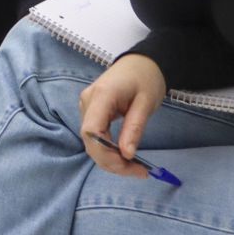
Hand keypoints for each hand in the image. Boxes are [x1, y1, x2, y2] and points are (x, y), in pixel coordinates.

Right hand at [78, 54, 166, 178]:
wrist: (140, 62)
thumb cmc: (145, 78)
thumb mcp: (146, 102)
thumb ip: (135, 127)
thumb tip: (126, 155)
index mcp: (102, 95)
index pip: (91, 131)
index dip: (106, 153)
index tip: (130, 164)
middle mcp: (88, 101)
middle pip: (90, 141)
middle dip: (112, 162)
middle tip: (141, 172)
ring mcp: (87, 106)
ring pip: (92, 143)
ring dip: (111, 160)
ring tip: (136, 167)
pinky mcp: (91, 112)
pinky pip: (96, 137)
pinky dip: (109, 152)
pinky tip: (125, 156)